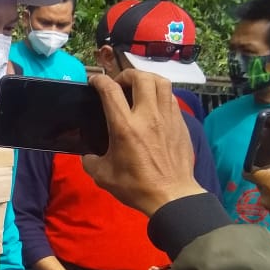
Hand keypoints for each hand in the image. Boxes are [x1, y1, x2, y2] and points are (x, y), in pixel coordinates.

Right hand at [82, 70, 205, 216]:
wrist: (172, 196)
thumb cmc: (136, 186)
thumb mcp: (103, 176)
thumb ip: (91, 161)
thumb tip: (88, 155)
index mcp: (125, 127)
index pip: (110, 90)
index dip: (99, 80)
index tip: (94, 82)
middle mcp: (147, 116)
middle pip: (141, 78)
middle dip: (127, 74)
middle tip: (120, 84)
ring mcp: (167, 118)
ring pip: (161, 82)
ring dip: (147, 79)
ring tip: (139, 88)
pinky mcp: (181, 123)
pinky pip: (171, 98)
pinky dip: (160, 95)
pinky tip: (153, 107)